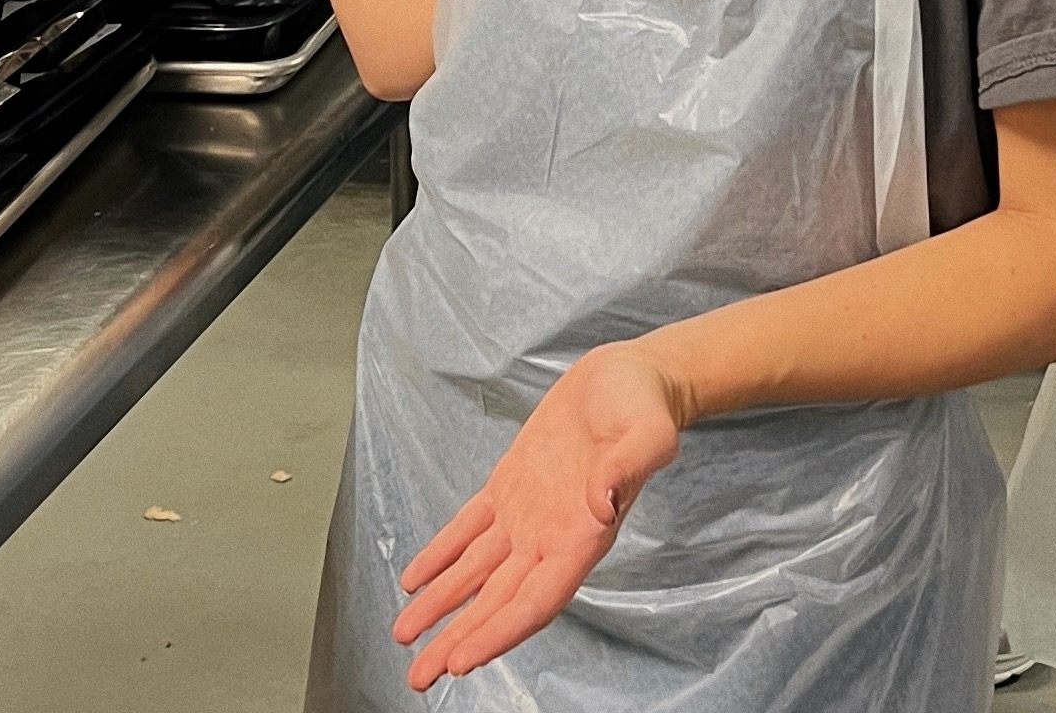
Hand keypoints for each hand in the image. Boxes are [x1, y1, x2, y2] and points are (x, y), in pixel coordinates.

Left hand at [393, 345, 687, 690]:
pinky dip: (440, 554)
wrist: (628, 380)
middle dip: (457, 638)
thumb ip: (628, 468)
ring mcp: (527, 515)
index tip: (463, 660)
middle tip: (419, 675)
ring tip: (405, 635)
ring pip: (476, 573)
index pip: (534, 602)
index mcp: (582, 537)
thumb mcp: (649, 432)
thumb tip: (604, 501)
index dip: (498, 633)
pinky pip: (468, 529)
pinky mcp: (510, 486)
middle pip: (497, 602)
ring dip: (441, 605)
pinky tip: (414, 578)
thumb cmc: (644, 409)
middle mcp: (550, 537)